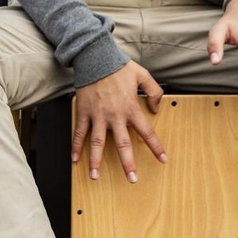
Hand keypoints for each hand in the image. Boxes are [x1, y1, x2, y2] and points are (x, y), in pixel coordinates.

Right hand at [73, 60, 165, 182]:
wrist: (96, 58)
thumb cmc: (118, 66)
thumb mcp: (143, 75)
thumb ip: (154, 91)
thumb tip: (157, 106)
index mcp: (131, 108)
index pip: (147, 132)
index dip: (156, 147)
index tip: (162, 159)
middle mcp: (115, 116)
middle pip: (123, 145)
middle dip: (127, 164)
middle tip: (131, 179)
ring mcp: (98, 116)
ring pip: (98, 143)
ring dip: (96, 161)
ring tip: (95, 176)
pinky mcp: (84, 113)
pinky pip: (79, 133)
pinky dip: (76, 146)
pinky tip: (75, 159)